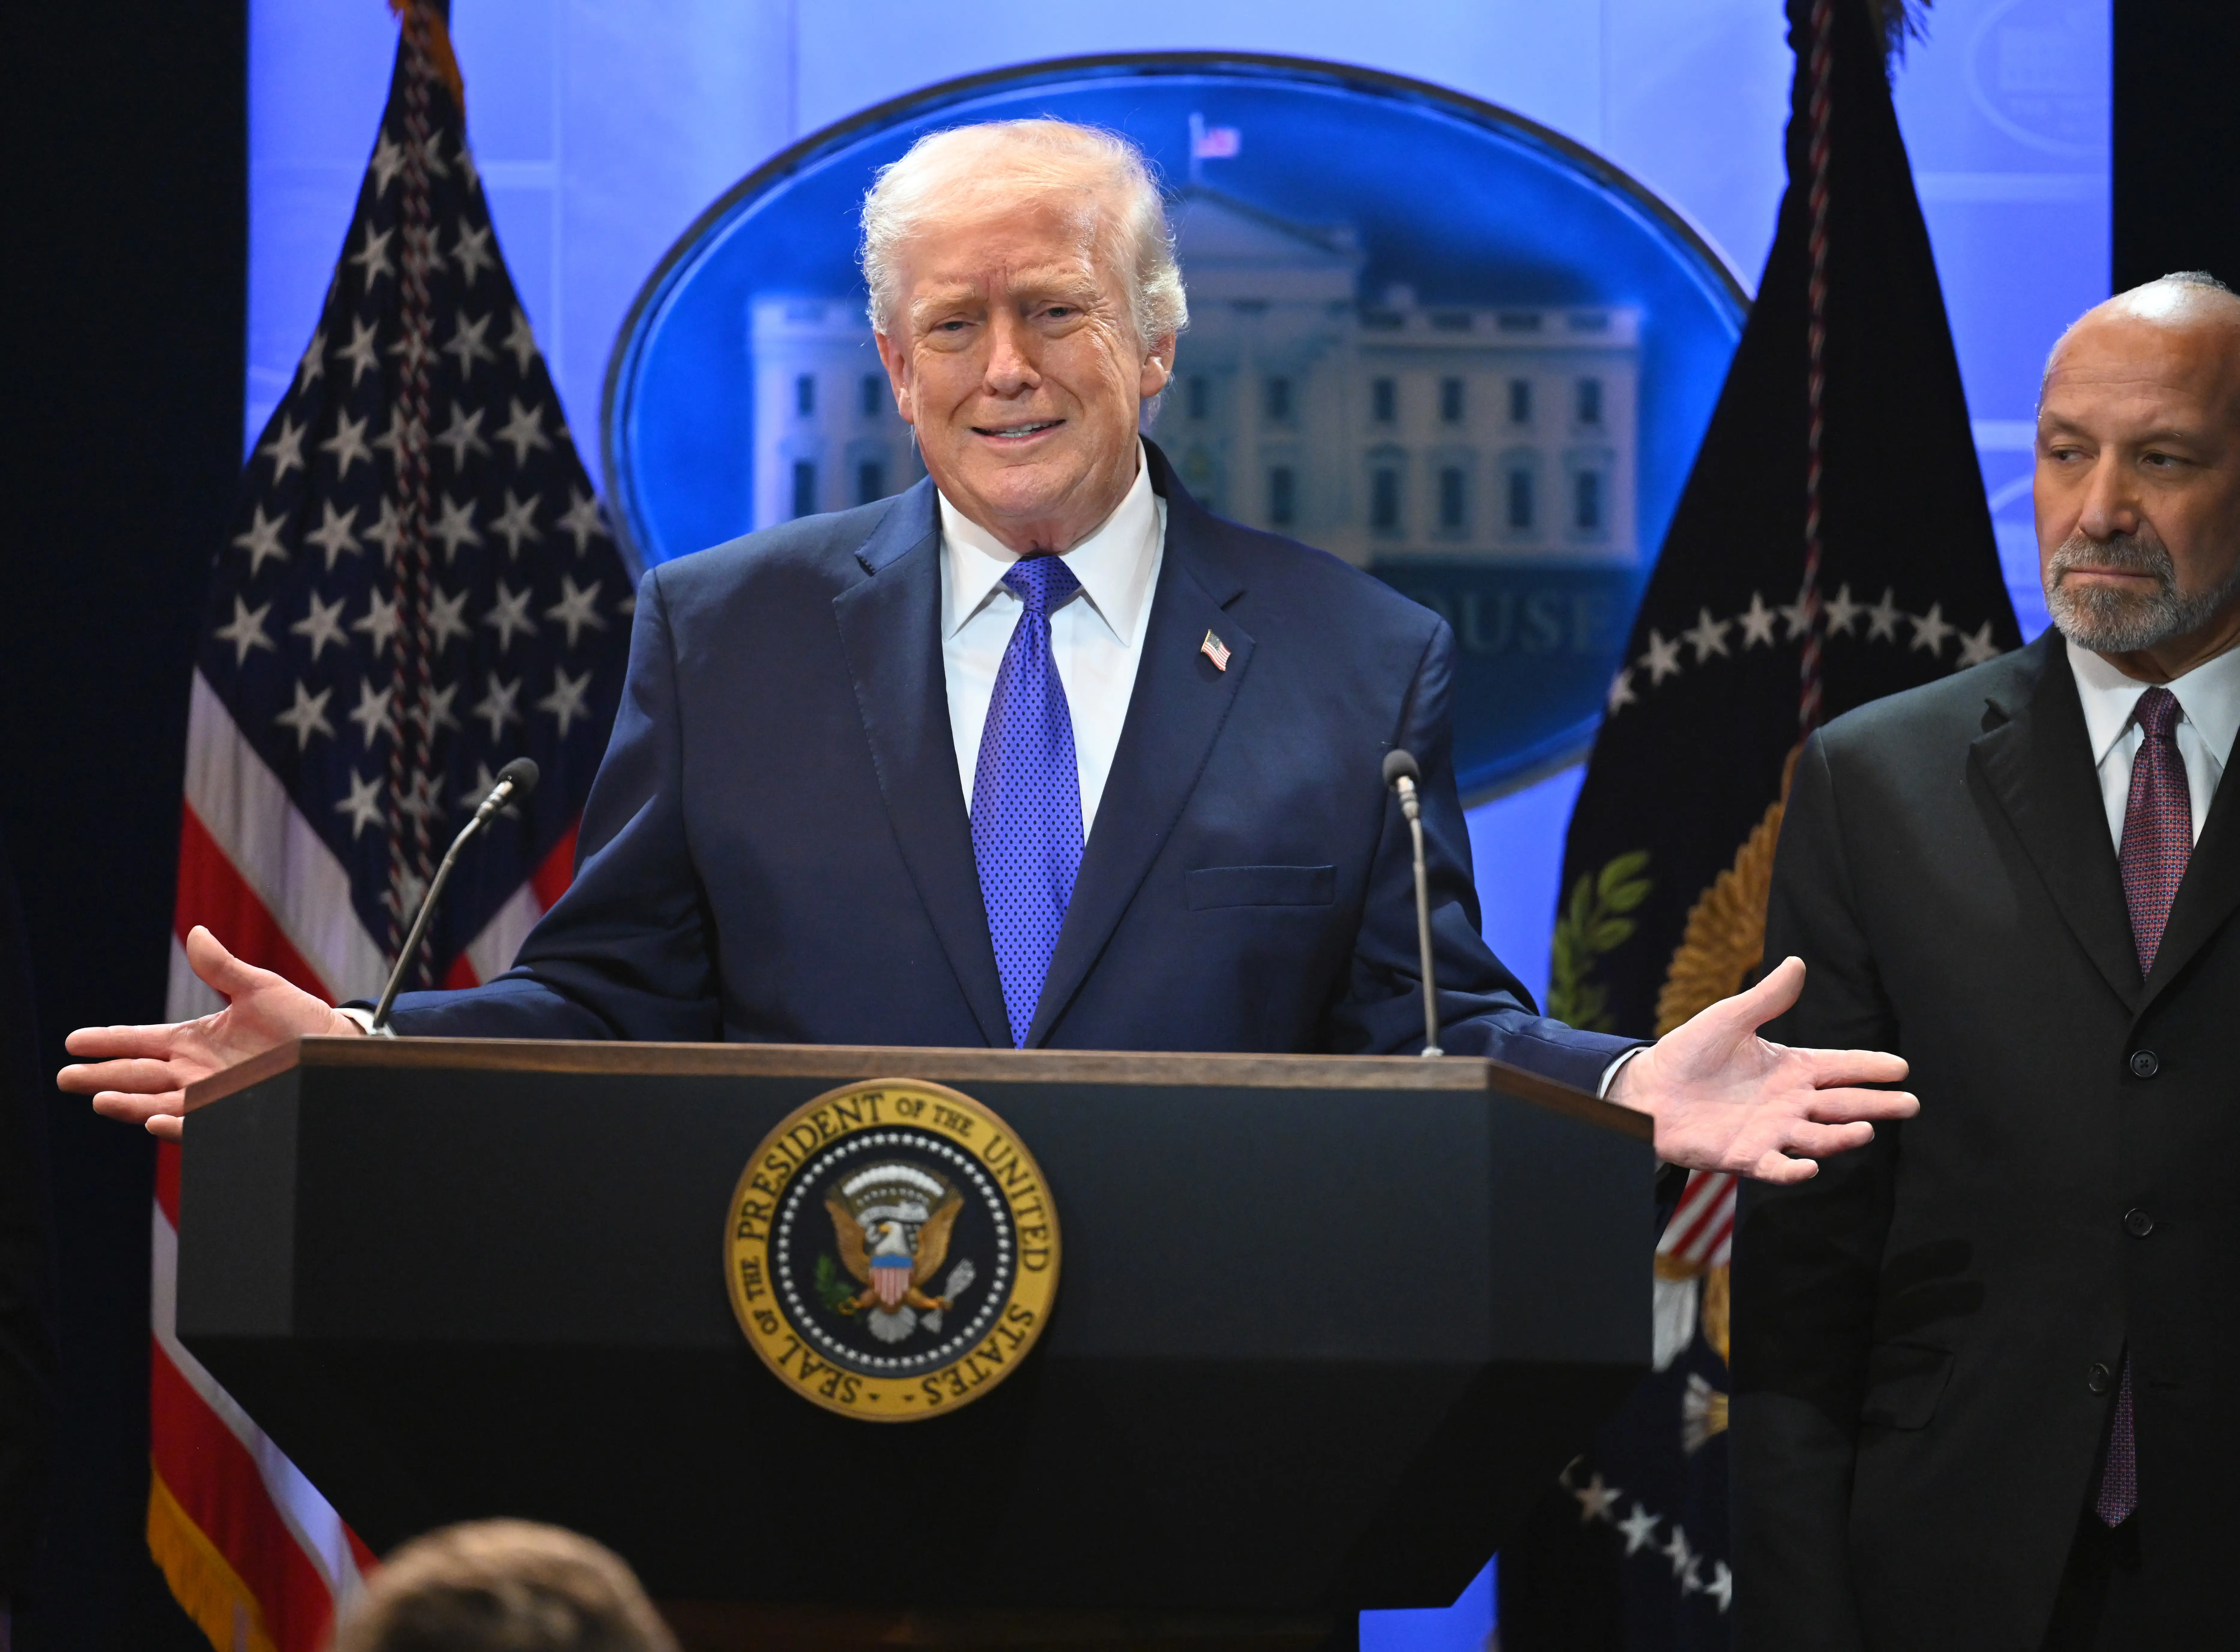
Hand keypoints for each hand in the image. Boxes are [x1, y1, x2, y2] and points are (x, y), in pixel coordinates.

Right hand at [57, 925, 360, 1138]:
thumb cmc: (300, 1019)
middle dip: (101, 1076)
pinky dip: (172, 1124)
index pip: (140, 1042)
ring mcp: (210, 1095)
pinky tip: (154, 1121)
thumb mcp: (260, 987)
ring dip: (129, 1104)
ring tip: (100, 1099)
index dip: (108, 1041)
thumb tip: (196, 933)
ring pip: (157, 1103)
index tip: (74, 1041)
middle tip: (66, 1077)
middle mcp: (193, 1072)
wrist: (336, 1048)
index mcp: (193, 1041)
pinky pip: (196, 1123)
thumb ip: (222, 967)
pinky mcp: (231, 1112)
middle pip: (137, 1075)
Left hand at [1606, 955, 1914, 1183]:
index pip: (1839, 1067)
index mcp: (1790, 1069)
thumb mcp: (1729, 1018)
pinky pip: (1775, 1167)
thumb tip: (1797, 963)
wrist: (1651, 1088)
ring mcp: (1771, 1132)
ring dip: (1842, 1136)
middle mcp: (1789, 1103)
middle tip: (1910, 1104)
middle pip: (1842, 1104)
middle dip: (1876, 1105)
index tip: (1901, 1067)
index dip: (1869, 1067)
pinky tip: (1809, 1167)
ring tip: (1865, 1129)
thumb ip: (1765, 998)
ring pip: (1818, 1137)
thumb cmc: (1691, 1051)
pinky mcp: (1746, 1156)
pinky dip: (1792, 1170)